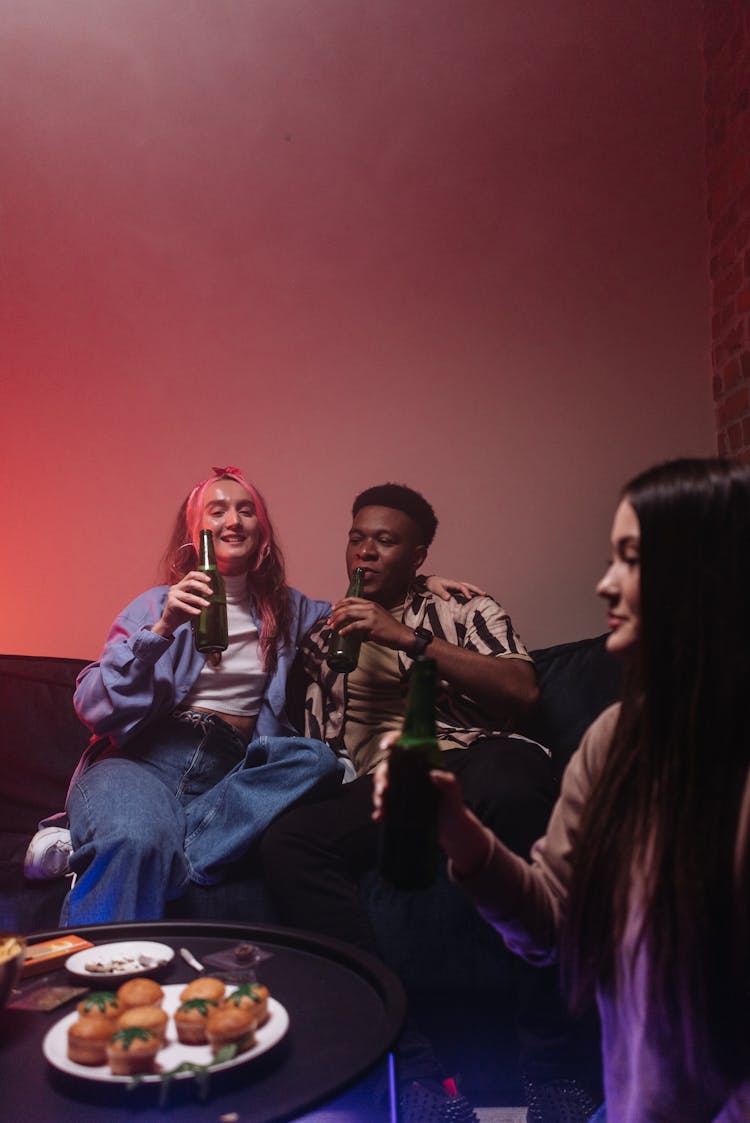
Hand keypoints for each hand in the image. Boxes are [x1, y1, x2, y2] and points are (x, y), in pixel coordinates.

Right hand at [152, 571, 212, 637]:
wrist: (171, 622)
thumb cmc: (183, 611)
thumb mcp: (192, 601)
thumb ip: (198, 595)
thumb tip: (210, 592)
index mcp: (181, 584)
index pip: (191, 575)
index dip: (200, 575)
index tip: (209, 580)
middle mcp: (176, 587)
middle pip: (190, 583)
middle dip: (202, 587)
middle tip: (211, 593)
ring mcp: (172, 594)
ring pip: (189, 596)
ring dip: (200, 600)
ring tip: (207, 604)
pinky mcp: (171, 603)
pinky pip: (183, 605)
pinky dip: (192, 609)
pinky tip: (198, 612)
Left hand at [327, 597, 413, 650]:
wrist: (400, 635)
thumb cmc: (388, 629)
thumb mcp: (376, 618)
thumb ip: (364, 620)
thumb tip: (351, 628)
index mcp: (371, 604)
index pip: (352, 599)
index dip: (340, 603)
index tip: (332, 609)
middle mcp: (370, 607)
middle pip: (348, 606)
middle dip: (336, 613)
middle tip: (329, 620)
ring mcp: (371, 615)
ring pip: (349, 614)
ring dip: (338, 620)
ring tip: (332, 626)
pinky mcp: (372, 625)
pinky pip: (355, 626)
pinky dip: (346, 629)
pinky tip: (341, 633)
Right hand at [373, 733, 491, 877]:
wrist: (450, 826)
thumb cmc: (452, 803)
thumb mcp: (453, 790)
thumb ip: (447, 780)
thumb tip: (433, 774)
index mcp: (419, 764)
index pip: (403, 745)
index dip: (392, 740)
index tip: (386, 746)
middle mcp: (407, 773)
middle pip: (387, 767)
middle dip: (381, 777)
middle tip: (384, 790)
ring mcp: (400, 789)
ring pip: (382, 785)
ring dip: (377, 794)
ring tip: (381, 805)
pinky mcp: (397, 804)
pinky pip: (384, 805)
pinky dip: (380, 811)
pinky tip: (379, 816)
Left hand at [425, 575, 486, 600]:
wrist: (430, 581)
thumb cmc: (433, 585)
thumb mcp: (436, 589)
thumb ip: (442, 593)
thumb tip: (448, 598)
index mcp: (453, 583)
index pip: (462, 587)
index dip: (466, 592)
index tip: (469, 598)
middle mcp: (456, 584)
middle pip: (469, 585)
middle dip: (476, 589)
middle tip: (484, 594)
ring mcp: (457, 587)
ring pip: (469, 587)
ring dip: (476, 591)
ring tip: (484, 596)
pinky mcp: (456, 590)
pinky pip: (466, 591)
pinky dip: (472, 593)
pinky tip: (475, 598)